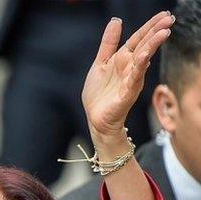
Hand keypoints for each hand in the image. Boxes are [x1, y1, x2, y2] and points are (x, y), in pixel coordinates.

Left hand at [82, 12, 173, 145]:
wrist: (96, 118)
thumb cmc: (99, 93)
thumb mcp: (100, 63)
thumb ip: (108, 43)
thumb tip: (116, 20)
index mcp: (123, 59)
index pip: (138, 39)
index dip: (149, 27)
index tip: (164, 14)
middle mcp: (130, 68)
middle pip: (144, 46)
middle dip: (156, 32)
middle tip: (169, 18)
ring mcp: (131, 80)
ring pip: (143, 60)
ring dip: (152, 46)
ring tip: (163, 33)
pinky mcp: (127, 94)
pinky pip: (134, 79)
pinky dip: (138, 68)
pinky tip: (144, 57)